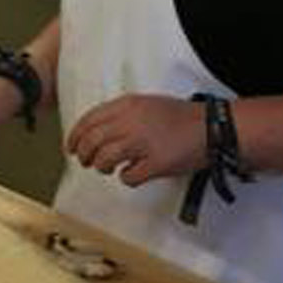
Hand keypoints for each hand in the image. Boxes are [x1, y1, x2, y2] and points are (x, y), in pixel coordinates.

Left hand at [64, 94, 206, 186]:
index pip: (89, 120)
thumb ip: (121, 114)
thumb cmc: (180, 118)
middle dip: (84, 154)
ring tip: (108, 168)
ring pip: (105, 159)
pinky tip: (132, 174)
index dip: (75, 136)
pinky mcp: (157, 163)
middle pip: (92, 141)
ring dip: (102, 167)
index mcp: (128, 105)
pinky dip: (127, 179)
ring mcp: (144, 143)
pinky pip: (129, 177)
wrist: (211, 128)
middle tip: (85, 161)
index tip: (71, 146)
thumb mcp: (146, 104)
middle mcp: (132, 121)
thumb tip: (96, 131)